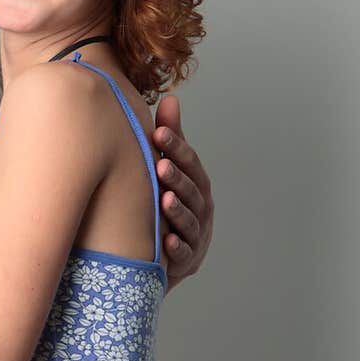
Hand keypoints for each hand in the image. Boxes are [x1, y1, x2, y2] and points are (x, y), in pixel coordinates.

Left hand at [153, 95, 213, 286]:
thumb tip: (170, 98)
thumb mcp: (169, 170)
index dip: (177, 148)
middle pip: (192, 191)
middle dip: (178, 178)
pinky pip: (183, 255)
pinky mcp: (187, 262)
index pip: (190, 163)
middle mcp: (201, 209)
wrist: (160, 255)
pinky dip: (177, 248)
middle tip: (161, 165)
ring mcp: (196, 236)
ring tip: (165, 200)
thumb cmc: (165, 204)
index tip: (158, 133)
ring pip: (189, 221)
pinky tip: (166, 241)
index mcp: (197, 185)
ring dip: (178, 210)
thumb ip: (171, 138)